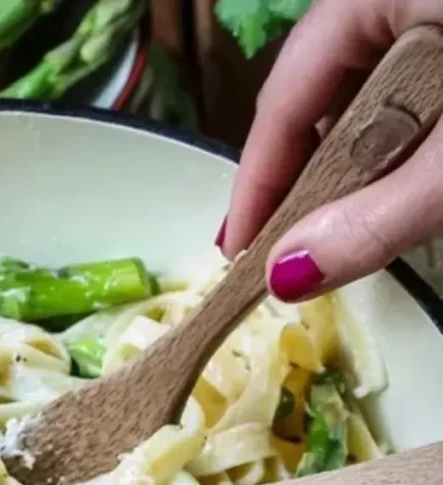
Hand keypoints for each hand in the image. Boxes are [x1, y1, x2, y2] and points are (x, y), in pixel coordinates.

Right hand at [219, 0, 442, 301]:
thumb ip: (379, 217)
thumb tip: (285, 278)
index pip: (284, 97)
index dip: (256, 184)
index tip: (238, 257)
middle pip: (316, 90)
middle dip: (298, 174)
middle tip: (278, 248)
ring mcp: (425, 1)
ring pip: (362, 85)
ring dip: (347, 158)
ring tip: (336, 221)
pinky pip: (407, 76)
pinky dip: (395, 133)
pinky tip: (396, 174)